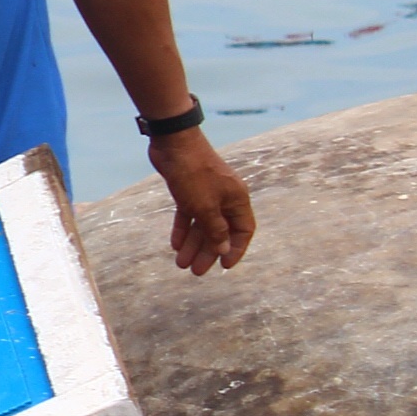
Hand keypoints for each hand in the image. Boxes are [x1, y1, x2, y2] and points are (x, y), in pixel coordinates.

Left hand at [150, 128, 253, 272]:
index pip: (243, 231)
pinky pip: (188, 214)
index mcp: (237, 200)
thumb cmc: (194, 174)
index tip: (225, 266)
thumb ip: (215, 229)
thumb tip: (223, 250)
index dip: (235, 249)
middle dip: (208, 252)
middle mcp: (224, 198)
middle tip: (196, 272)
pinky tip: (175, 244)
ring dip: (192, 244)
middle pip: (219, 231)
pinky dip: (182, 228)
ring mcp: (206, 193)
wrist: (173, 143)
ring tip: (181, 264)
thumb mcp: (205, 207)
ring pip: (201, 224)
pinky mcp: (188, 189)